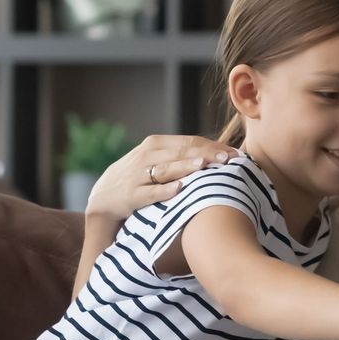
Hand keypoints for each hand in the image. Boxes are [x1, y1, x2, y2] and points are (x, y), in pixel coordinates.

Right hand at [89, 135, 238, 221]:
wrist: (103, 197)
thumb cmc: (139, 177)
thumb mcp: (156, 160)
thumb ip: (180, 155)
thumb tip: (217, 153)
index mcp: (155, 144)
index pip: (189, 141)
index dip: (212, 146)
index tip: (235, 153)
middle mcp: (147, 156)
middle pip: (181, 152)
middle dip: (206, 154)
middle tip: (228, 159)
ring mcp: (138, 175)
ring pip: (166, 169)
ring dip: (186, 167)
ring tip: (204, 166)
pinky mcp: (132, 196)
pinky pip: (151, 192)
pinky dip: (165, 190)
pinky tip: (180, 188)